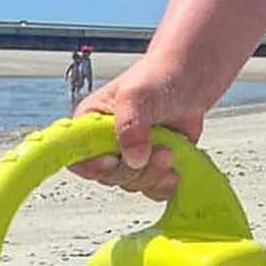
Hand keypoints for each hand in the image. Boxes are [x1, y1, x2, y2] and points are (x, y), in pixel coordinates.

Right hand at [70, 59, 207, 201]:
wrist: (190, 78)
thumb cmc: (158, 76)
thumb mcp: (137, 95)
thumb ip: (130, 125)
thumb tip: (133, 159)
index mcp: (90, 123)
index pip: (76, 156)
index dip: (93, 166)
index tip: (114, 161)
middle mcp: (105, 143)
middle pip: (108, 177)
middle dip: (136, 170)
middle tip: (159, 150)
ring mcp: (128, 155)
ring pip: (132, 184)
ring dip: (154, 175)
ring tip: (170, 152)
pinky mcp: (150, 165)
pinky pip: (152, 189)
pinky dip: (165, 183)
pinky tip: (175, 167)